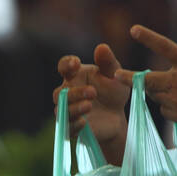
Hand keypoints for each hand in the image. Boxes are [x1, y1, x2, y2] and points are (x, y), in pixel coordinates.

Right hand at [52, 44, 130, 161]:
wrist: (117, 117)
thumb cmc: (112, 92)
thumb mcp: (114, 76)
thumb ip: (108, 63)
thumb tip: (102, 47)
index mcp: (74, 76)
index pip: (63, 66)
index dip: (66, 64)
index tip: (76, 63)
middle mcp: (67, 93)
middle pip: (59, 93)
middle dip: (74, 92)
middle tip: (93, 92)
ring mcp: (68, 111)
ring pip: (61, 110)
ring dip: (74, 107)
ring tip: (90, 105)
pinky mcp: (72, 128)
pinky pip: (67, 128)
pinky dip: (74, 124)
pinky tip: (85, 122)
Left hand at [119, 13, 176, 145]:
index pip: (165, 46)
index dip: (148, 37)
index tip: (133, 29)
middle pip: (145, 78)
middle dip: (128, 77)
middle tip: (116, 74)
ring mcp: (176, 100)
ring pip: (155, 93)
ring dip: (158, 90)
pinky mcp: (176, 115)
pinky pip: (164, 108)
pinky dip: (169, 105)